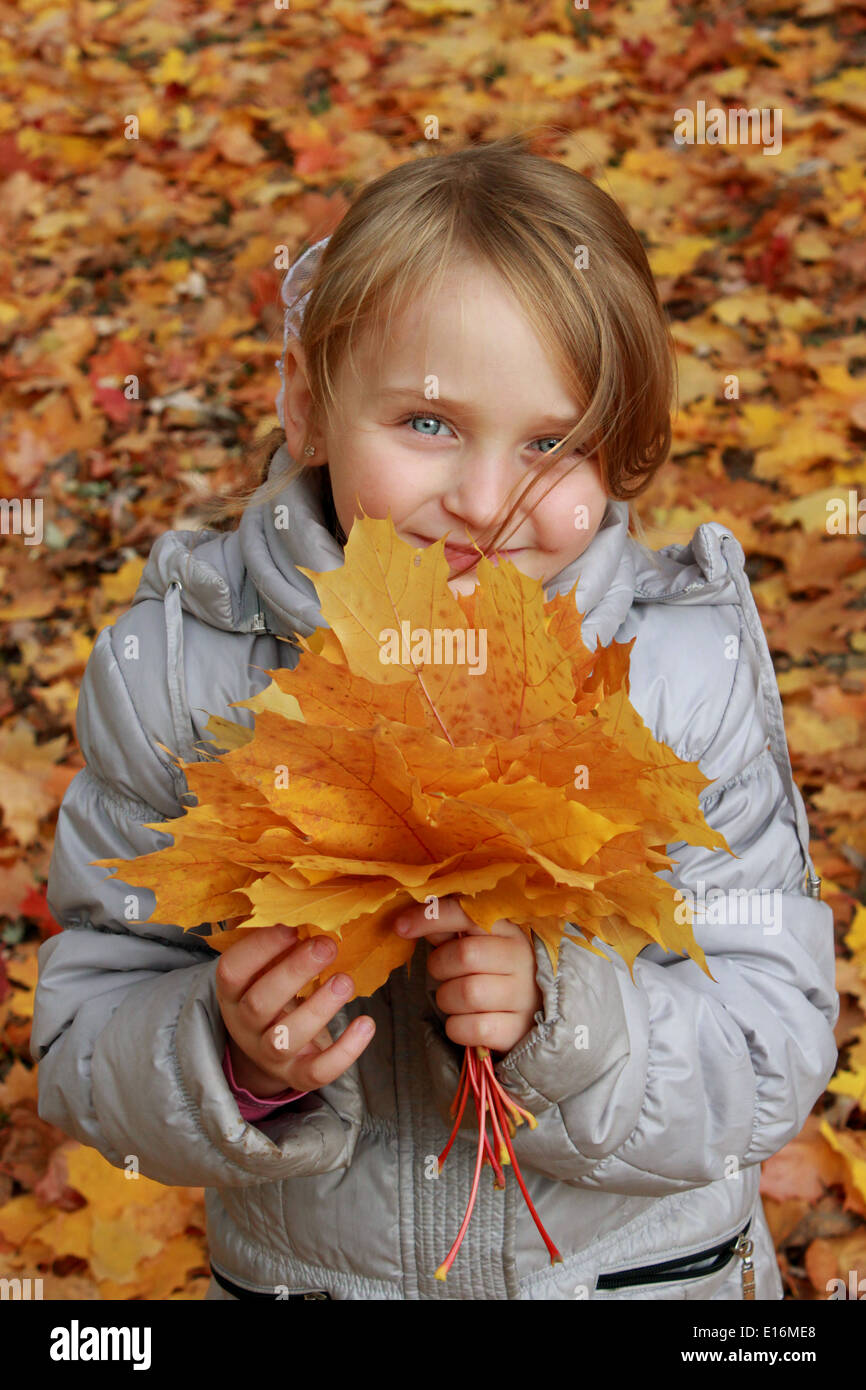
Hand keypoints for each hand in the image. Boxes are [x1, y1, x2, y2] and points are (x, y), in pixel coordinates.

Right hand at [216, 924, 375, 1096]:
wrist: (269, 1052)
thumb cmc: (272, 993)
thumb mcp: (263, 970)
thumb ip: (274, 941)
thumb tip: (300, 896)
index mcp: (232, 993)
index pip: (232, 970)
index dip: (259, 947)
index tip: (291, 924)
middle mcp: (245, 1025)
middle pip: (259, 1004)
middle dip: (294, 972)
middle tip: (327, 945)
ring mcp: (270, 1054)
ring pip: (285, 1038)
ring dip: (318, 1009)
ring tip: (345, 980)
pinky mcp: (298, 1075)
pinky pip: (318, 1071)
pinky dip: (345, 1051)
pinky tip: (367, 1023)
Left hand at [393, 897, 542, 1057]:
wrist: (529, 1015)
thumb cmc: (491, 973)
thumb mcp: (476, 945)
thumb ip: (447, 931)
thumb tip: (409, 920)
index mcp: (508, 931)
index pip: (468, 914)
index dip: (431, 917)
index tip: (400, 927)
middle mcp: (521, 959)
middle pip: (465, 955)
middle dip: (440, 965)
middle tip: (443, 973)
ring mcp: (523, 996)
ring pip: (467, 993)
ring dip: (447, 998)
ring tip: (455, 998)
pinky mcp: (517, 1029)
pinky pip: (472, 1028)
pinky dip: (457, 1027)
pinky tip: (464, 1021)